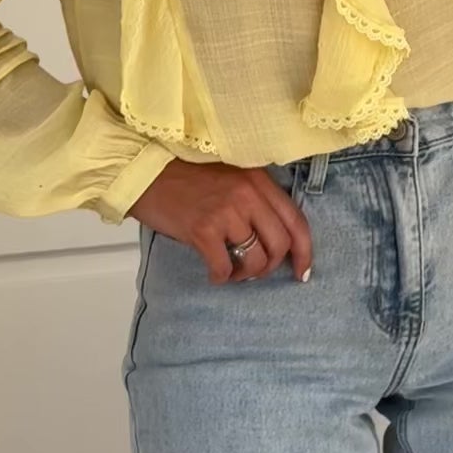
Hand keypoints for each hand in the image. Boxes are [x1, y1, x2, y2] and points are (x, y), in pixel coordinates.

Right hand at [129, 159, 312, 287]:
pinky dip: (221, 276)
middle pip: (280, 244)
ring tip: (232, 270)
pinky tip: (214, 272)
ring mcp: (226, 212)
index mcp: (259, 179)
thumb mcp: (233, 178)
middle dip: (271, 266)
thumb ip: (257, 199)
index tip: (302, 271)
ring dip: (246, 274)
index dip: (304, 251)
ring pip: (255, 259)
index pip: (296, 220)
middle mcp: (248, 194)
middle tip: (254, 270)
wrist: (148, 175)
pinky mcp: (203, 229)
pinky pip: (223, 267)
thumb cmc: (188, 178)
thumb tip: (277, 238)